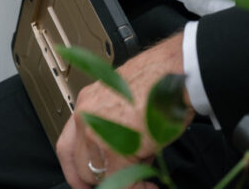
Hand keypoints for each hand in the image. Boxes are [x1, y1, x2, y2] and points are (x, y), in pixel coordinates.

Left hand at [56, 33, 192, 188]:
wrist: (180, 71)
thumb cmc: (162, 78)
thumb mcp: (127, 97)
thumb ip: (114, 124)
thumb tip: (119, 153)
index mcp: (88, 101)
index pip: (68, 146)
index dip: (78, 169)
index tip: (88, 180)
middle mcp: (87, 116)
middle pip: (82, 165)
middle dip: (104, 177)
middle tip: (127, 176)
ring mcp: (98, 133)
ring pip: (98, 177)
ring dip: (121, 182)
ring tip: (142, 180)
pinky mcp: (117, 151)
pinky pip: (122, 182)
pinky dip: (137, 187)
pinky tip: (148, 184)